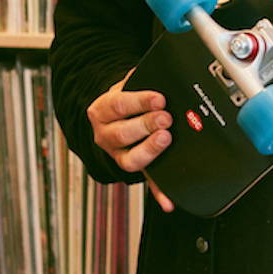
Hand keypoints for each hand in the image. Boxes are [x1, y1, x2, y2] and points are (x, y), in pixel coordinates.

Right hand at [86, 72, 174, 211]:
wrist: (112, 115)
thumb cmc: (125, 101)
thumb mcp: (126, 86)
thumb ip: (139, 81)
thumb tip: (151, 72)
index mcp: (103, 111)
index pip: (119, 105)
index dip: (140, 102)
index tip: (159, 99)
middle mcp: (106, 135)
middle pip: (122, 134)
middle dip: (145, 126)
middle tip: (165, 119)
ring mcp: (118, 155)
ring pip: (130, 160)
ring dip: (149, 151)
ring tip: (165, 139)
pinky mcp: (134, 169)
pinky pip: (147, 183)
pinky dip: (159, 193)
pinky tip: (169, 201)